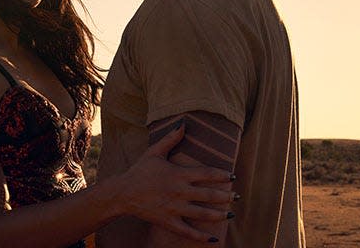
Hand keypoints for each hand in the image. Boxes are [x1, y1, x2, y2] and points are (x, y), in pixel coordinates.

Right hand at [114, 124, 233, 241]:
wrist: (123, 193)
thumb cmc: (140, 171)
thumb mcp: (154, 152)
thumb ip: (171, 138)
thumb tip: (184, 123)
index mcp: (179, 174)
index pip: (207, 174)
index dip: (222, 175)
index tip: (233, 177)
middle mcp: (180, 192)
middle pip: (209, 195)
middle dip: (226, 196)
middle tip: (237, 197)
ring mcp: (175, 208)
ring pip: (203, 214)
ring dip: (219, 215)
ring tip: (230, 215)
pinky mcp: (168, 222)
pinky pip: (188, 231)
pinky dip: (201, 236)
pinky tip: (213, 239)